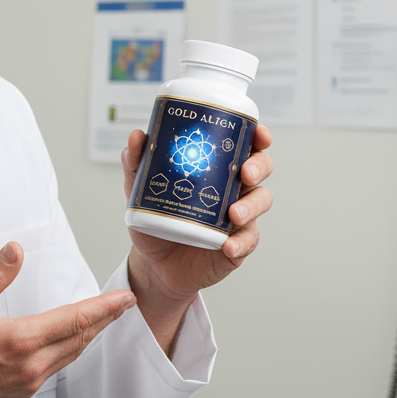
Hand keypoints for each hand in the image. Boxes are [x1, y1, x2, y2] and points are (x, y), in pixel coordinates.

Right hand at [0, 243, 136, 397]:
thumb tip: (16, 251)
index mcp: (20, 340)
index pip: (74, 320)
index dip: (104, 308)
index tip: (125, 299)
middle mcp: (31, 365)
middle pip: (80, 338)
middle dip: (104, 320)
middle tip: (123, 305)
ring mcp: (27, 383)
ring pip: (70, 356)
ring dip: (88, 336)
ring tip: (101, 320)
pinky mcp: (20, 394)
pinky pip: (55, 368)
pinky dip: (69, 351)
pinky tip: (68, 343)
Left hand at [121, 125, 273, 350]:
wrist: (153, 262)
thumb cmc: (154, 216)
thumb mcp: (140, 188)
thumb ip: (136, 162)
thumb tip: (136, 137)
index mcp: (216, 167)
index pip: (243, 145)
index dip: (257, 137)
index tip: (258, 135)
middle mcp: (232, 187)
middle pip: (260, 169)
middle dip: (258, 167)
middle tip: (244, 173)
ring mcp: (238, 216)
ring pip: (260, 202)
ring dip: (251, 206)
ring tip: (233, 214)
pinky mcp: (237, 243)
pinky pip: (248, 241)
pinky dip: (241, 243)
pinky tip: (227, 246)